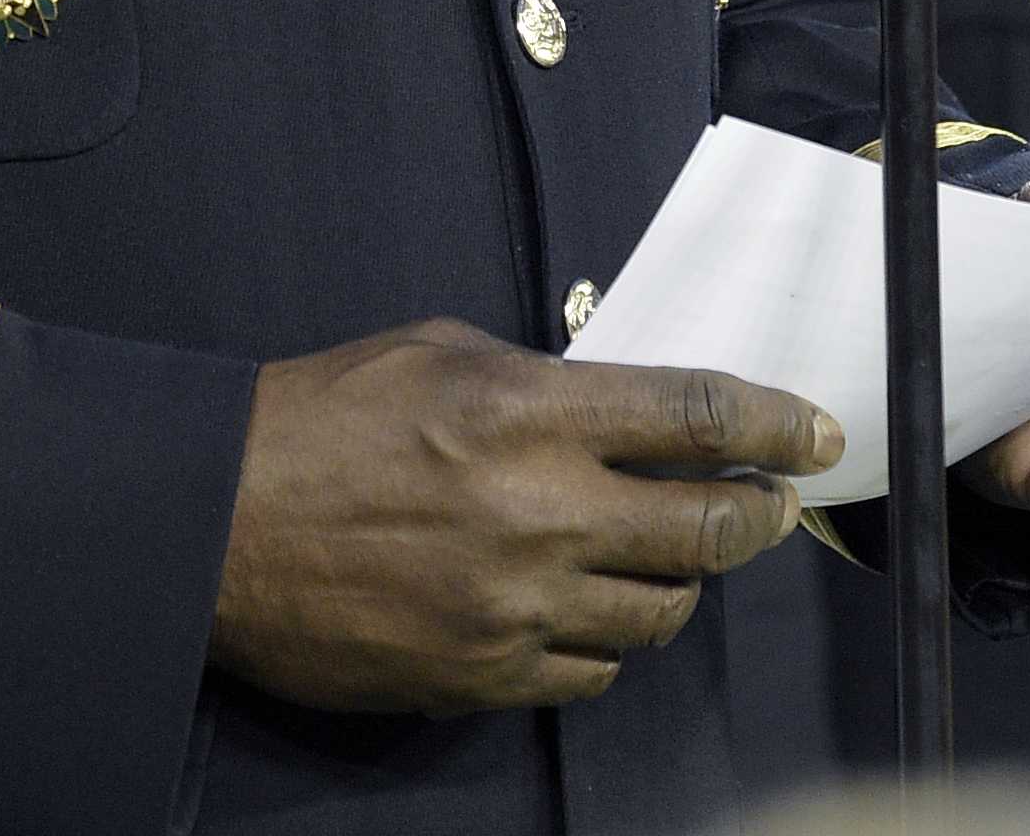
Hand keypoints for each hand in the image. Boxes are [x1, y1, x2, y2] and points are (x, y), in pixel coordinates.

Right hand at [211, 319, 837, 714]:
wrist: (215, 527)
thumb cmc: (317, 420)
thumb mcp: (436, 352)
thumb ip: (540, 382)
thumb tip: (617, 409)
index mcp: (525, 412)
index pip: (694, 416)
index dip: (773, 424)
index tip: (814, 433)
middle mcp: (537, 512)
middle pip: (706, 529)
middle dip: (757, 515)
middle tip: (770, 505)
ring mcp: (514, 607)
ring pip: (660, 614)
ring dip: (681, 584)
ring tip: (671, 559)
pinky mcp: (482, 676)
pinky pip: (590, 673)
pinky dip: (603, 642)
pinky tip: (585, 613)